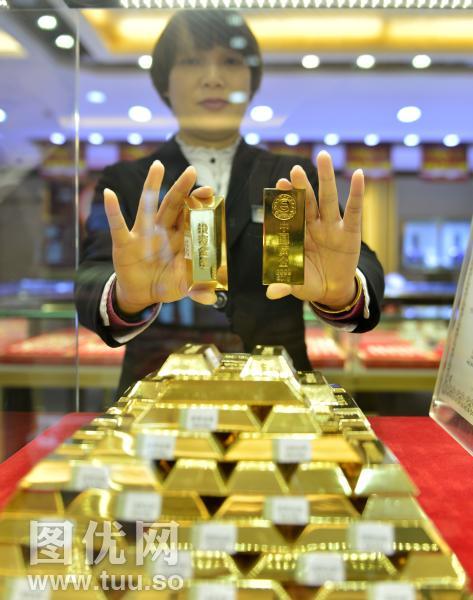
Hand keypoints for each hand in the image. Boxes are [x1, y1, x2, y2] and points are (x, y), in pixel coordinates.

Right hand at [103, 160, 216, 313]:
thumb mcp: (182, 287)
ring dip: (152, 186)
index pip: (190, 216)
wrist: (142, 294)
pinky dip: (112, 211)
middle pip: (173, 205)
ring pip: (148, 206)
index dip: (198, 203)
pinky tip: (108, 193)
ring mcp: (143, 234)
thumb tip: (211, 298)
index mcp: (180, 238)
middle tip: (192, 171)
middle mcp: (162, 231)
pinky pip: (118, 226)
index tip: (209, 191)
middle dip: (182, 188)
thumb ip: (196, 289)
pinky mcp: (125, 244)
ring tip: (158, 166)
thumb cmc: (166, 283)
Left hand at [266, 151, 363, 308]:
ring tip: (323, 156)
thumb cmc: (309, 282)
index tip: (278, 184)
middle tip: (294, 169)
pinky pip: (354, 211)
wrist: (331, 290)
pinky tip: (359, 175)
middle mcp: (312, 226)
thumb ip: (284, 285)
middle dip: (300, 186)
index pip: (288, 215)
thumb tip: (271, 293)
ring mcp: (331, 227)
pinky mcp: (350, 233)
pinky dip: (357, 193)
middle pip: (305, 202)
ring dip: (326, 178)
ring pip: (327, 199)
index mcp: (296, 235)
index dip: (284, 201)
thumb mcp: (296, 284)